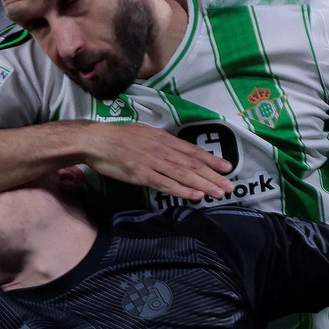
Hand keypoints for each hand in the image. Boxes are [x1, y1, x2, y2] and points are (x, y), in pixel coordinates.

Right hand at [82, 121, 233, 201]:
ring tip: (219, 193)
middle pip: (193, 164)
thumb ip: (162, 141)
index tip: (227, 167)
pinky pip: (166, 184)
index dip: (211, 160)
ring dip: (203, 185)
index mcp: (164, 138)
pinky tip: (196, 196)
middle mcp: (163, 150)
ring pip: (184, 175)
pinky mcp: (142, 175)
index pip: (193, 151)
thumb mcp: (145, 132)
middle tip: (230, 186)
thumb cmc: (119, 136)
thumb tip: (176, 148)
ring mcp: (153, 162)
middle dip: (214, 176)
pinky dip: (182, 190)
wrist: (97, 140)